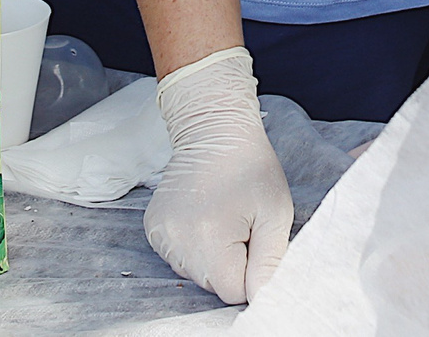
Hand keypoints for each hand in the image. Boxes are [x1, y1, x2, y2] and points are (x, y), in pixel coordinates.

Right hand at [144, 47, 292, 303]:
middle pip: (211, 284)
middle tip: (240, 223)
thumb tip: (261, 299)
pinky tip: (203, 217)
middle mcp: (178, 240)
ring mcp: (161, 234)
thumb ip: (270, 263)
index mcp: (210, 239)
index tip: (254, 237)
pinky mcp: (153, 227)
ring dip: (212, 256)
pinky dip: (193, 245)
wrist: (213, 128)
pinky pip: (178, 256)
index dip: (250, 270)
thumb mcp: (276, 214)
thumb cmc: (252, 168)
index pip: (233, 290)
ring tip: (221, 216)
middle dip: (231, 264)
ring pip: (194, 272)